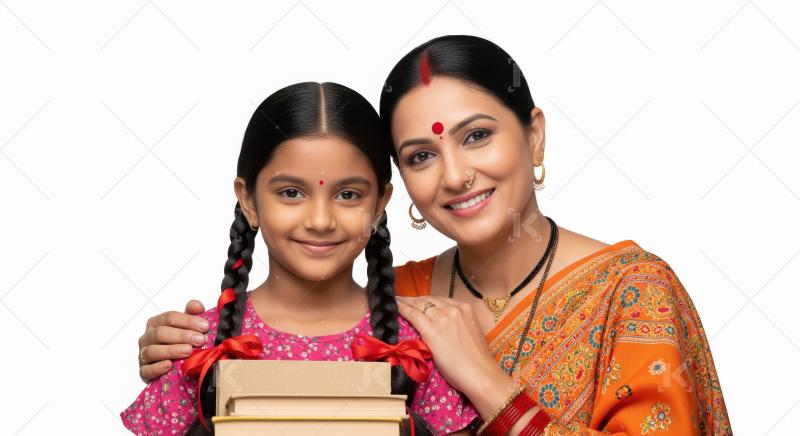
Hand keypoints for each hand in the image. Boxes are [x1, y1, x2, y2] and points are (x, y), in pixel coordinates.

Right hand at [138, 299, 208, 382]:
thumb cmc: (180, 342)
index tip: (205, 326)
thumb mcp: (188, 326)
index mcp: (156, 323)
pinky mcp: (143, 372)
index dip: (188, 321)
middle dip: (182, 336)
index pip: (170, 317)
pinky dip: (157, 368)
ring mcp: (143, 355)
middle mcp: (147, 337)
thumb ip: (192, 314)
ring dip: (171, 350)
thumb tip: (197, 306)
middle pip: (161, 333)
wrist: (174, 368)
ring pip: (152, 351)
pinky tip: (169, 365)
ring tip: (188, 351)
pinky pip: (146, 370)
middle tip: (200, 340)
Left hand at [396, 296, 514, 415]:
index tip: (419, 301)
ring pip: (419, 305)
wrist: (479, 373)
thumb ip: (459, 324)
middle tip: (403, 299)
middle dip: (415, 300)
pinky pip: (413, 314)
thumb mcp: (471, 332)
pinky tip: (395, 307)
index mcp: (466, 308)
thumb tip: (446, 328)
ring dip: (407, 302)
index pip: (441, 300)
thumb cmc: (477, 360)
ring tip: (397, 301)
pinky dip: (402, 309)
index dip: (427, 301)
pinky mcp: (431, 330)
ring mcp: (442, 318)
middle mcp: (453, 309)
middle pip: (429, 300)